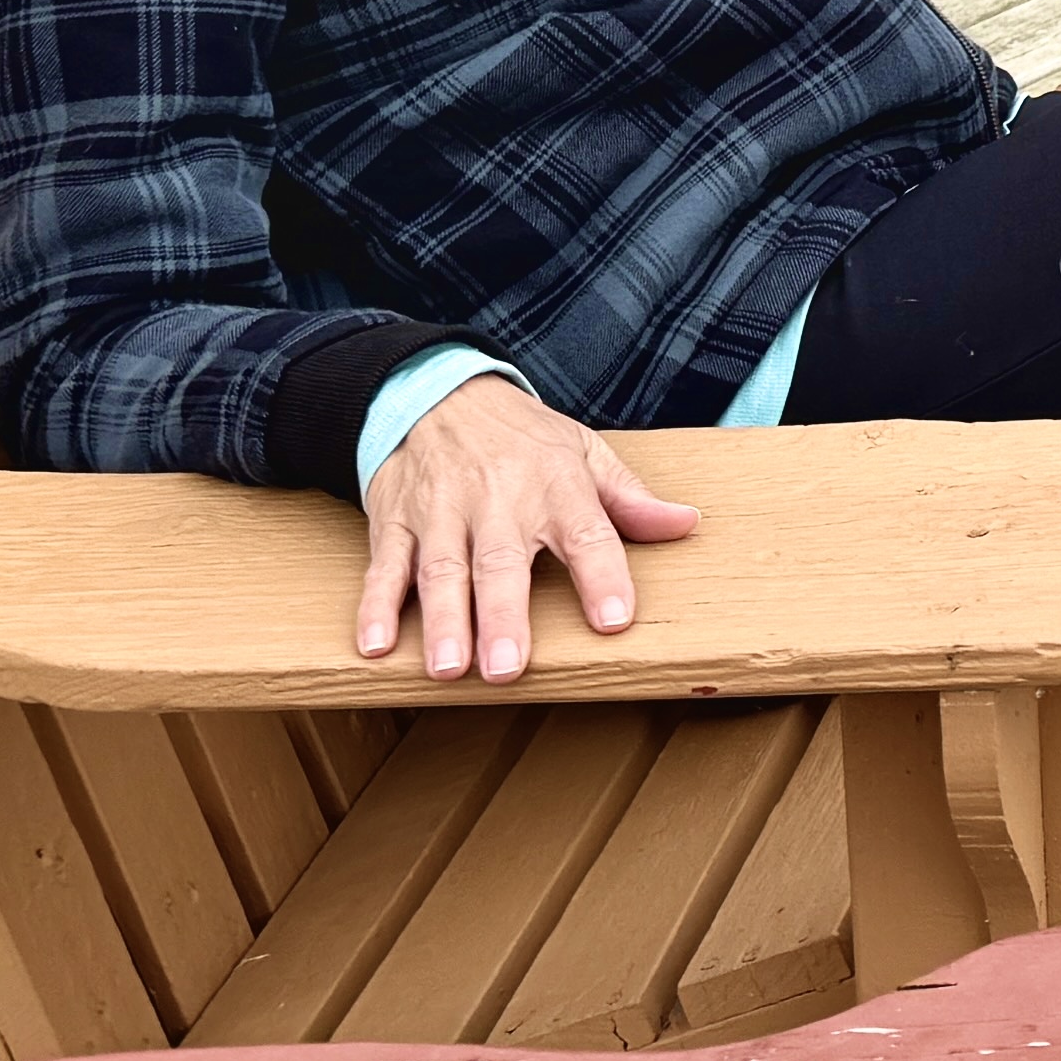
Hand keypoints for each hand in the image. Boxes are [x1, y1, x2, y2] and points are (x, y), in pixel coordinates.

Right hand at [354, 375, 702, 680]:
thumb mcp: (583, 450)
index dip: (602, 576)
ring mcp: (441, 511)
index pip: (587, 532)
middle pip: (501, 561)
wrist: (439, 391)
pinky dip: (375, 605)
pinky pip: (384, 566)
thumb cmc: (522, 437)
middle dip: (503, 615)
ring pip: (441, 568)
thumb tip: (686, 523)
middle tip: (508, 668)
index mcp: (556, 484)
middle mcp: (497, 499)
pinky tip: (375, 645)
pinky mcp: (395, 521)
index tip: (614, 620)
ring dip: (443, 620)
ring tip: (449, 669)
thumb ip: (629, 498)